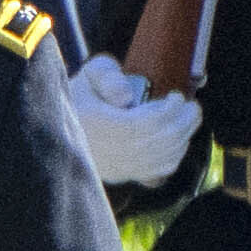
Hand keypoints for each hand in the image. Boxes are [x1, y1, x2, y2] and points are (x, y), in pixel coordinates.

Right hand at [61, 54, 201, 192]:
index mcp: (101, 126)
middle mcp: (111, 151)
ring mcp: (118, 167)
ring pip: (164, 157)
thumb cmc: (77, 99)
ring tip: (188, 120)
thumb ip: (106, 75)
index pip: (148, 122)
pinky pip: (158, 172)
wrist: (58, 133)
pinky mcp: (122, 175)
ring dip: (183, 137)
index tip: (176, 96)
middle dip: (185, 121)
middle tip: (192, 106)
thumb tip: (127, 98)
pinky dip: (174, 156)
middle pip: (162, 140)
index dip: (170, 109)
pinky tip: (177, 143)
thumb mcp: (87, 77)